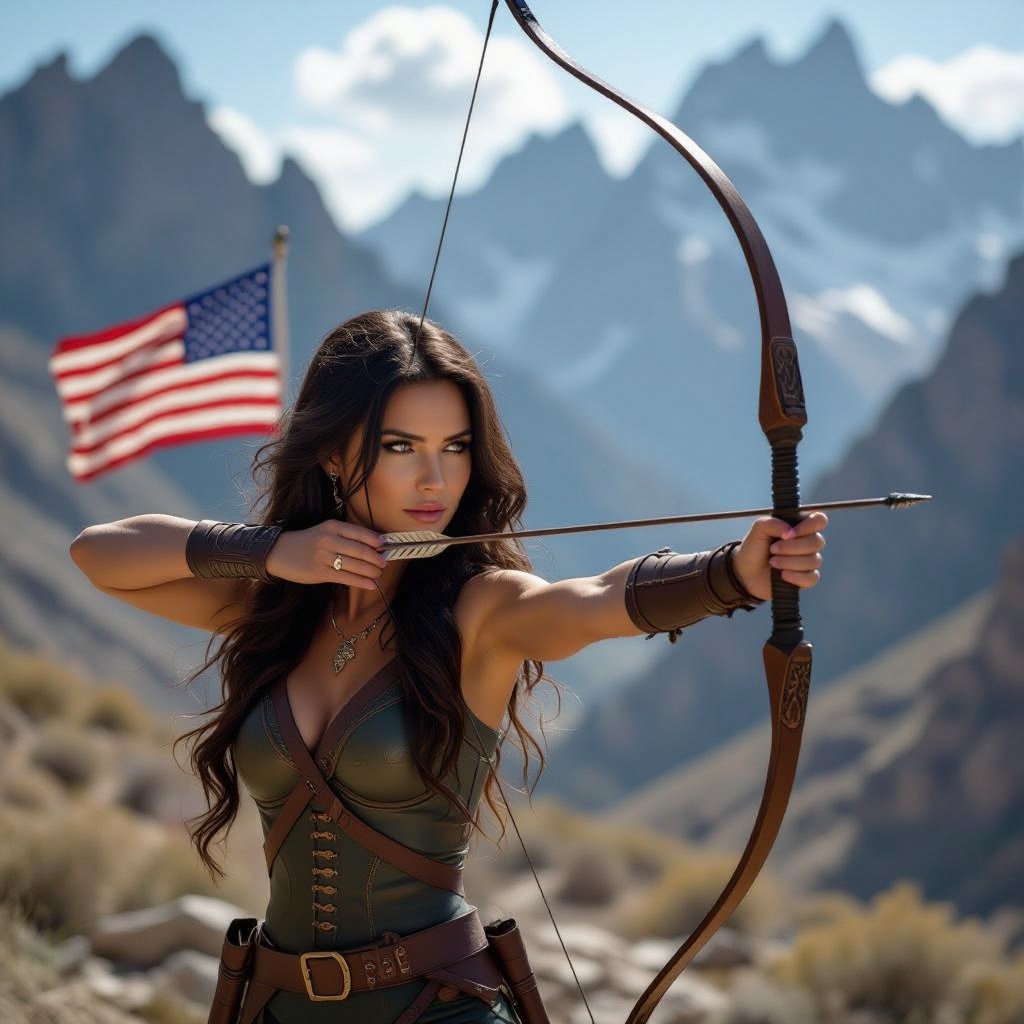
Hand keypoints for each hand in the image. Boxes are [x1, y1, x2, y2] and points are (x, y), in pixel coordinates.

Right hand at [264, 520, 386, 589]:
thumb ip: (345, 536)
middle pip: (361, 550)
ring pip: (355, 565)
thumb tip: (373, 544)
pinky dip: (361, 582)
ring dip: (371, 571)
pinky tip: (371, 584)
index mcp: (332, 526)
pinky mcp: (320, 573)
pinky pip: (346, 578)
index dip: (376, 541)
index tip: (386, 547)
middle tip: (384, 563)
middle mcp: (329, 540)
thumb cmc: (306, 542)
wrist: (278, 552)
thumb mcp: (324, 531)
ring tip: (379, 574)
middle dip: (376, 558)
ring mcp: (324, 557)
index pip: (360, 533)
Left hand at [730, 511, 827, 601]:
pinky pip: (812, 578)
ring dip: (790, 562)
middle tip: (772, 549)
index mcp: (800, 527)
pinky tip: (782, 575)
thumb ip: (773, 523)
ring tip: (772, 562)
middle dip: (792, 547)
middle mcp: (807, 543)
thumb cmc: (754, 548)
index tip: (789, 534)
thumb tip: (790, 532)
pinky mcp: (806, 579)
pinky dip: (795, 576)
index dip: (809, 526)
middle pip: (817, 541)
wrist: (746, 572)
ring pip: (814, 560)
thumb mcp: (758, 530)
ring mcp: (809, 561)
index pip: (819, 520)